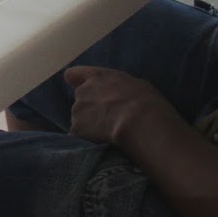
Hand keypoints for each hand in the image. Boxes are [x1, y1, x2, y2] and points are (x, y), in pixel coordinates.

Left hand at [64, 66, 178, 146]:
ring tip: (108, 132)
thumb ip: (118, 86)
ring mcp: (77, 111)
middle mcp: (83, 91)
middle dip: (90, 108)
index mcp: (97, 77)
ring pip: (80, 118)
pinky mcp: (77, 129)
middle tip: (107, 118)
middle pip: (80, 99)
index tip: (79, 86)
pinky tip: (103, 142)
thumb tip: (118, 93)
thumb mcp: (135, 85)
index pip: (73, 74)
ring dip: (89, 124)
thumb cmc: (145, 101)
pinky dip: (88, 139)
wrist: (140, 123)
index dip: (75, 81)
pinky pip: (80, 135)